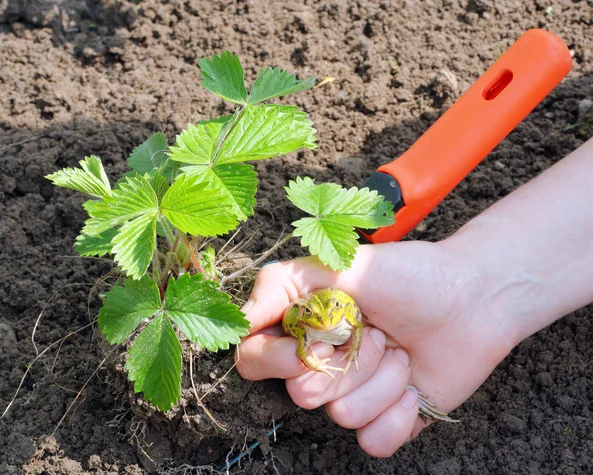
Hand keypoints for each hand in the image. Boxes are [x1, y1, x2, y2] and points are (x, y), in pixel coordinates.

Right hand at [236, 241, 513, 456]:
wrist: (474, 298)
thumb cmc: (410, 275)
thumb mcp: (343, 263)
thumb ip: (284, 283)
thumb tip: (241, 318)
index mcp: (304, 327)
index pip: (254, 360)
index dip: (277, 358)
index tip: (317, 336)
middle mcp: (323, 364)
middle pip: (302, 393)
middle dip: (349, 360)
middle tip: (378, 331)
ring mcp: (355, 394)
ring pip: (343, 415)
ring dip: (382, 379)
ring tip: (401, 350)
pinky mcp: (387, 419)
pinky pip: (374, 441)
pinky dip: (399, 414)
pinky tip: (415, 385)